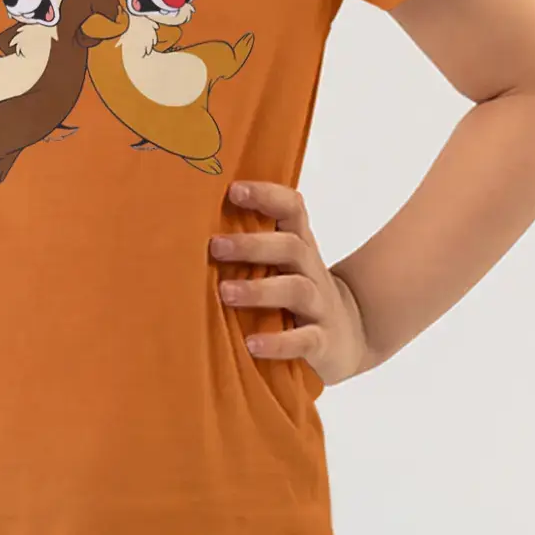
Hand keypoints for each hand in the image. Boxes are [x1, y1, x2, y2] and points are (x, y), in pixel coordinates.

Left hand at [210, 180, 369, 388]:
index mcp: (298, 244)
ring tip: (226, 293)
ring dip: (259, 290)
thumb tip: (186, 223)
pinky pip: (304, 340)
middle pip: (290, 246)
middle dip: (252, 245)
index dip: (267, 195)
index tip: (234, 190)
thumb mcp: (279, 263)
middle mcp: (310, 270)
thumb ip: (249, 244)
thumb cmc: (295, 290)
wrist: (348, 336)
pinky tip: (252, 345)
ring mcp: (319, 305)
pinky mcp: (322, 341)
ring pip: (296, 289)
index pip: (292, 208)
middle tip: (215, 246)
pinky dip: (278, 343)